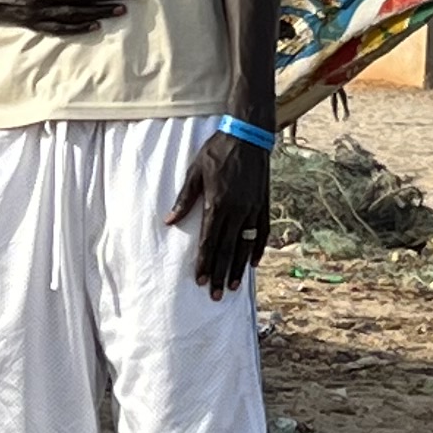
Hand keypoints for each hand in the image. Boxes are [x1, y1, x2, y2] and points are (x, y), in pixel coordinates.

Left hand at [166, 128, 269, 300]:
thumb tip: (169, 221)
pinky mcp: (263, 204)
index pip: (209, 241)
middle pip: (227, 249)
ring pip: (245, 245)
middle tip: (216, 295)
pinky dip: (258, 249)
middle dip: (220, 274)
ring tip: (233, 287)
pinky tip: (253, 263)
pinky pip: (261, 232)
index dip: (205, 263)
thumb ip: (184, 199)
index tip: (201, 280)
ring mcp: (253, 209)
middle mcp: (237, 211)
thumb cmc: (217, 152)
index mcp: (218, 204)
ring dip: (238, 268)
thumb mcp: (195, 172)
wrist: (248, 136)